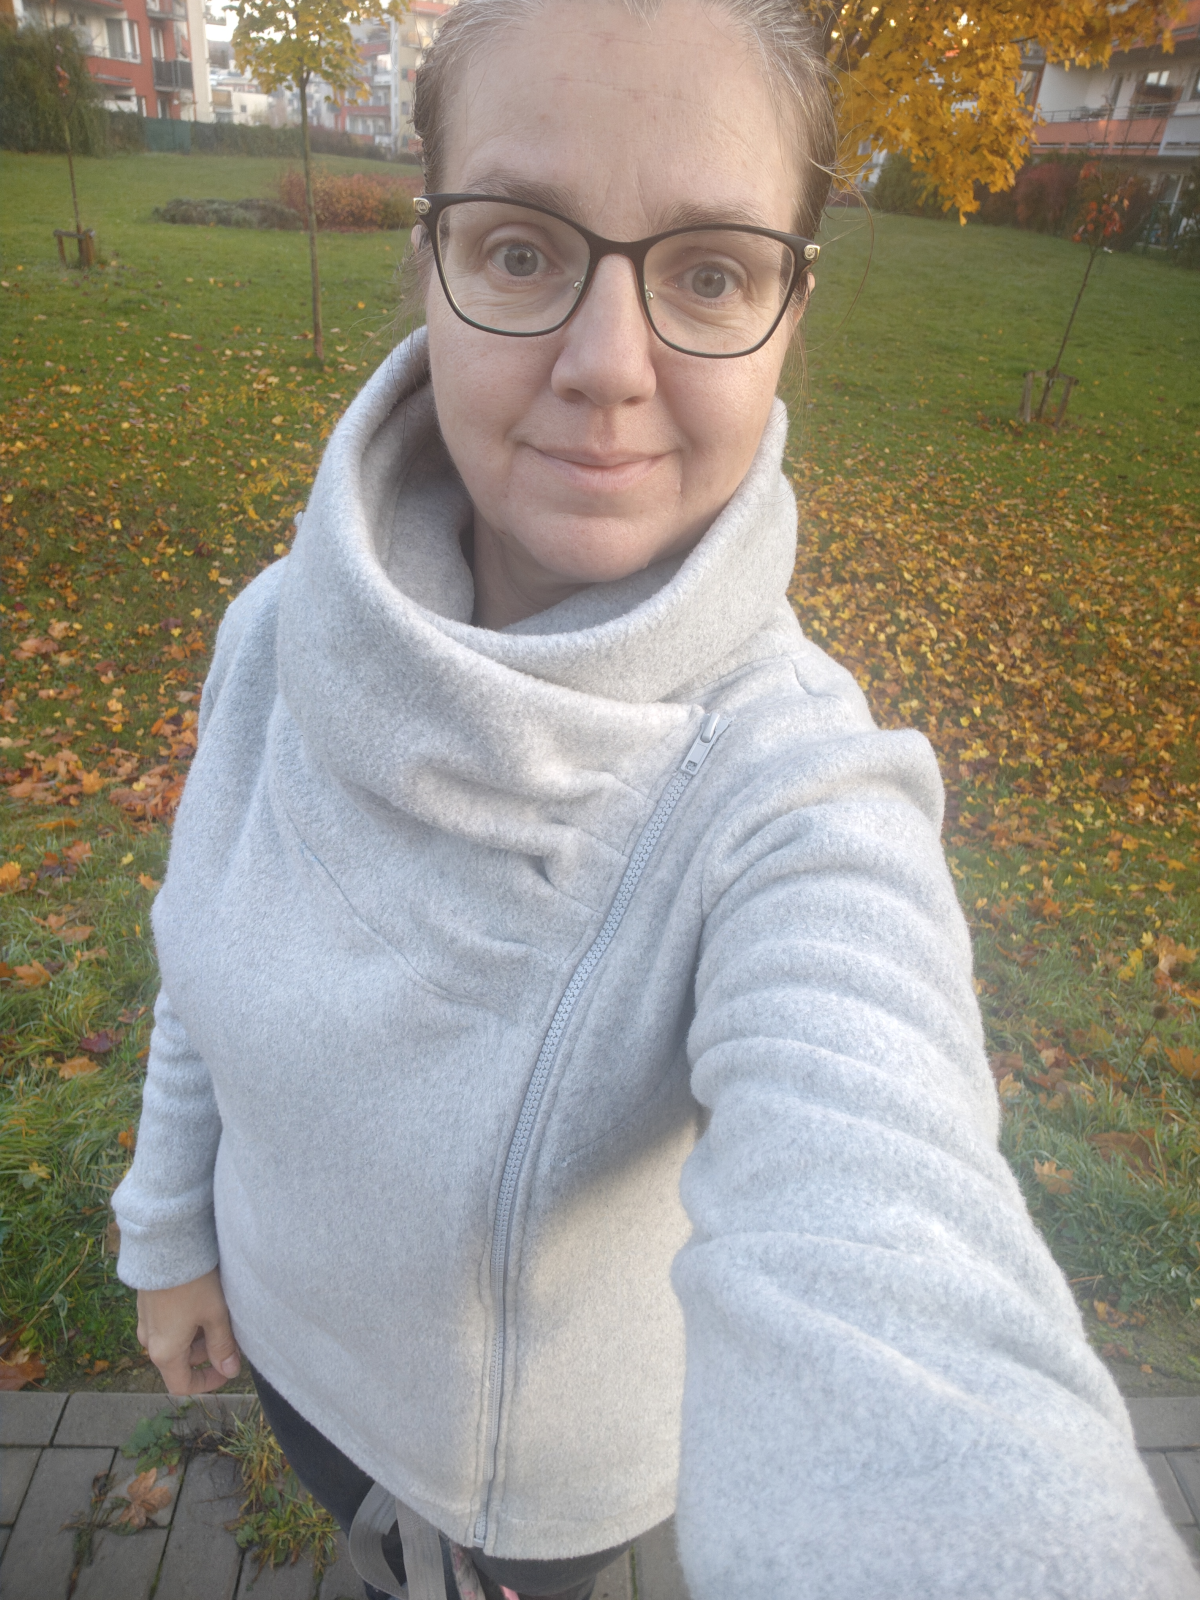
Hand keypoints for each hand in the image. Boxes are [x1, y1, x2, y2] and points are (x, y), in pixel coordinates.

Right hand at [136, 1268, 241, 1394]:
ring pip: (175, 1341)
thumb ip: (222, 1346)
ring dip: (197, 1337)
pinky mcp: (147, 1305)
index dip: (207, 1383)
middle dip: (206, 1354)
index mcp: (165, 1352)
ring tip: (219, 1315)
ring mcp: (146, 1322)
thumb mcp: (215, 1315)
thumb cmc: (193, 1283)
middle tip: (230, 1335)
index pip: (182, 1385)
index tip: (228, 1369)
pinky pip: (167, 1324)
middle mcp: (151, 1341)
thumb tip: (230, 1371)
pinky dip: (186, 1323)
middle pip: (180, 1362)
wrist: (166, 1246)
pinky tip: (203, 1302)